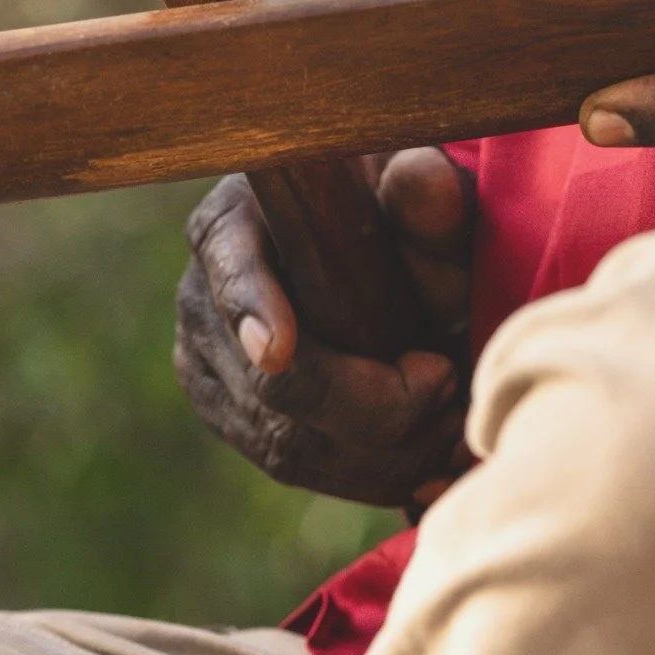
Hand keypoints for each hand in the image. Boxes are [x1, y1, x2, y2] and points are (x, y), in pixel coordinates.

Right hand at [173, 148, 474, 506]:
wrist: (378, 254)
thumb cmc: (395, 213)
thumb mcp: (417, 192)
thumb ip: (428, 192)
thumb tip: (419, 177)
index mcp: (234, 221)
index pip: (230, 267)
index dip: (251, 309)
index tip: (280, 350)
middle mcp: (202, 297)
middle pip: (269, 384)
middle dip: (370, 404)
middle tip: (448, 381)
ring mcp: (209, 367)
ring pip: (285, 442)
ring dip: (381, 452)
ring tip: (452, 426)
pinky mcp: (232, 417)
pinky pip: (296, 467)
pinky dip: (368, 476)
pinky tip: (428, 466)